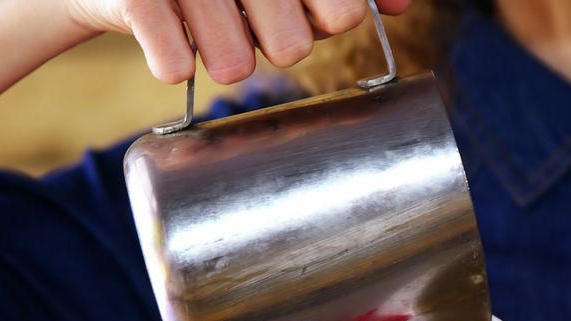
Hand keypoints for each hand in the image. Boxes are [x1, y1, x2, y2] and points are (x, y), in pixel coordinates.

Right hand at [64, 0, 411, 83]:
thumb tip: (400, 6)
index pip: (341, 14)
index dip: (329, 20)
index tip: (307, 9)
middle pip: (294, 47)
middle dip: (277, 42)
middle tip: (254, 19)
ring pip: (235, 66)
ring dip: (223, 56)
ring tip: (209, 26)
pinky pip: (175, 63)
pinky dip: (173, 62)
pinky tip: (170, 43)